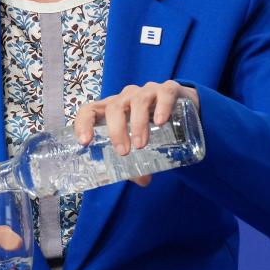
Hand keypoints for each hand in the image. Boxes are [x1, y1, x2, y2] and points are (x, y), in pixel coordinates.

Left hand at [73, 81, 199, 186]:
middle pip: (114, 107)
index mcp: (113, 109)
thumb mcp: (141, 142)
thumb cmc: (154, 126)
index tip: (85, 142)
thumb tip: (142, 180)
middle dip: (116, 131)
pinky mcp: (169, 89)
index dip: (83, 124)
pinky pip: (164, 94)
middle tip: (123, 152)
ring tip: (141, 145)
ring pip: (137, 101)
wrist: (186, 109)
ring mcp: (147, 91)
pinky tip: (161, 122)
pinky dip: (162, 107)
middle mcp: (127, 97)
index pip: (89, 110)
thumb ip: (138, 161)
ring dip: (138, 124)